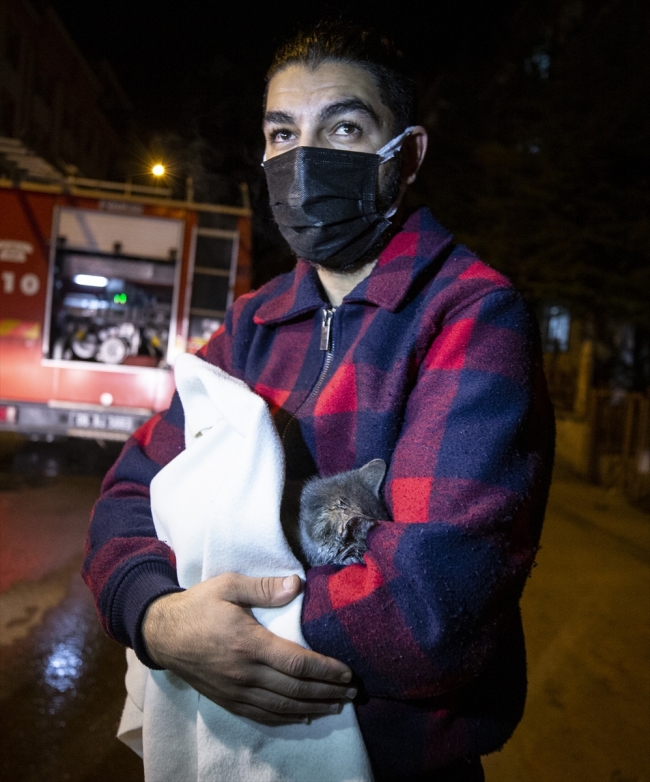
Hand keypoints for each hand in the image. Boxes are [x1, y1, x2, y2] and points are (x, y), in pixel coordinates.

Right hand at [141, 573, 355, 724]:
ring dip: (314, 708)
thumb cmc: (198, 606)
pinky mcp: (228, 700)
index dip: (326, 671)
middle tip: (353, 692)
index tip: (347, 672)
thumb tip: (296, 584)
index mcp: (249, 643)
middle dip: (328, 692)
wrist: (163, 634)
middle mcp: (245, 673)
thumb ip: (263, 587)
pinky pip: (263, 715)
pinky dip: (288, 718)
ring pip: (283, 707)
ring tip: (338, 705)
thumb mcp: (228, 585)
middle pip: (296, 689)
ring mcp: (236, 691)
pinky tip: (303, 716)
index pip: (297, 663)